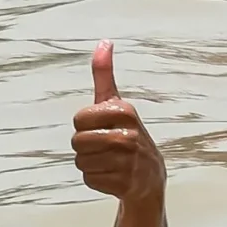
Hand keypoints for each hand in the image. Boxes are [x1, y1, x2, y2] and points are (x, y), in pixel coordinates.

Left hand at [72, 42, 164, 205]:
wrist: (149, 177)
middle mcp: (130, 134)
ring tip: (109, 161)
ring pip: (81, 162)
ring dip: (89, 163)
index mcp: (125, 111)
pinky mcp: (127, 184)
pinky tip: (113, 176)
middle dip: (84, 147)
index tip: (99, 126)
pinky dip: (96, 180)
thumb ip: (105, 75)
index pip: (78, 119)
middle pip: (77, 142)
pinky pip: (89, 180)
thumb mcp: (116, 104)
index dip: (83, 125)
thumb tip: (104, 42)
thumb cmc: (126, 134)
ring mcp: (130, 161)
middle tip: (102, 147)